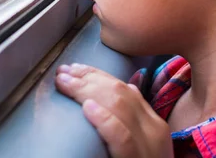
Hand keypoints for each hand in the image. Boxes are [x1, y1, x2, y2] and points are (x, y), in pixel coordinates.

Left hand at [55, 63, 172, 157]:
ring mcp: (148, 148)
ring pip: (120, 108)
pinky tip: (87, 109)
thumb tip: (130, 87)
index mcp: (153, 124)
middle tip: (62, 72)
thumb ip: (135, 118)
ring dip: (87, 90)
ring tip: (65, 83)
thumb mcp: (143, 142)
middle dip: (88, 79)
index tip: (73, 68)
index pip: (124, 88)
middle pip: (119, 93)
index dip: (96, 75)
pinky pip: (122, 138)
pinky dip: (104, 120)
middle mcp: (153, 131)